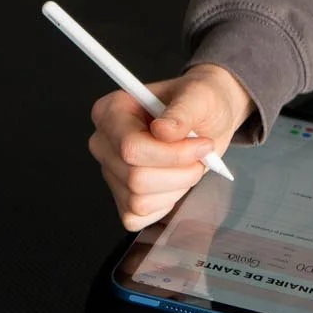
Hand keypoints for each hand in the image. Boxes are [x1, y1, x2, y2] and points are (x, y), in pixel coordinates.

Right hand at [88, 62, 254, 231]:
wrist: (208, 118)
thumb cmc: (199, 102)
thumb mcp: (201, 96)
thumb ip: (183, 111)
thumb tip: (163, 130)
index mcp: (112, 111)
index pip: (130, 147)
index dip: (172, 154)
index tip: (203, 145)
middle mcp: (104, 143)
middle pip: (135, 177)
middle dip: (179, 172)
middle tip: (202, 154)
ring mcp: (110, 172)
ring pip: (138, 200)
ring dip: (176, 186)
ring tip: (190, 164)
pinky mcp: (121, 197)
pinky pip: (138, 216)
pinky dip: (166, 203)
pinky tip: (176, 179)